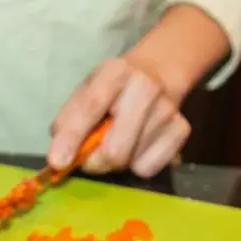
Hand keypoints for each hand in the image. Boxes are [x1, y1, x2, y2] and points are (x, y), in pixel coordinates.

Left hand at [48, 4, 229, 178]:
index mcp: (115, 72)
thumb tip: (60, 157)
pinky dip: (137, 164)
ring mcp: (168, 110)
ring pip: (130, 163)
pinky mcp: (182, 129)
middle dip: (95, 162)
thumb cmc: (112, 89)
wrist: (158, 74)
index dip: (72, 138)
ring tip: (118, 139)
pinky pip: (148, 168)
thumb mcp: (85, 92)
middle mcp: (146, 88)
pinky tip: (138, 144)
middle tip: (90, 155)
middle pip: (115, 151)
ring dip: (116, 161)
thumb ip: (67, 121)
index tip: (57, 162)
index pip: (90, 108)